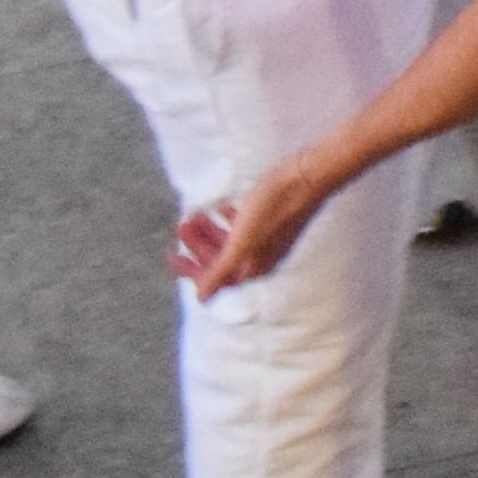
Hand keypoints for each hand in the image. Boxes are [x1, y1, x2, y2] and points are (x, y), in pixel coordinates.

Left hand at [182, 153, 338, 299]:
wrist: (307, 178)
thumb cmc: (273, 208)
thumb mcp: (241, 242)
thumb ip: (220, 272)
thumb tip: (201, 299)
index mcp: (252, 266)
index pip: (214, 277)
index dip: (190, 269)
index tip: (171, 255)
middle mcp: (260, 257)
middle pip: (220, 259)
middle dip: (197, 243)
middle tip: (181, 223)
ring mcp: (267, 239)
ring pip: (230, 241)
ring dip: (209, 230)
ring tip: (196, 212)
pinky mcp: (272, 220)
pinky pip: (243, 226)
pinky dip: (227, 219)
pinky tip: (221, 206)